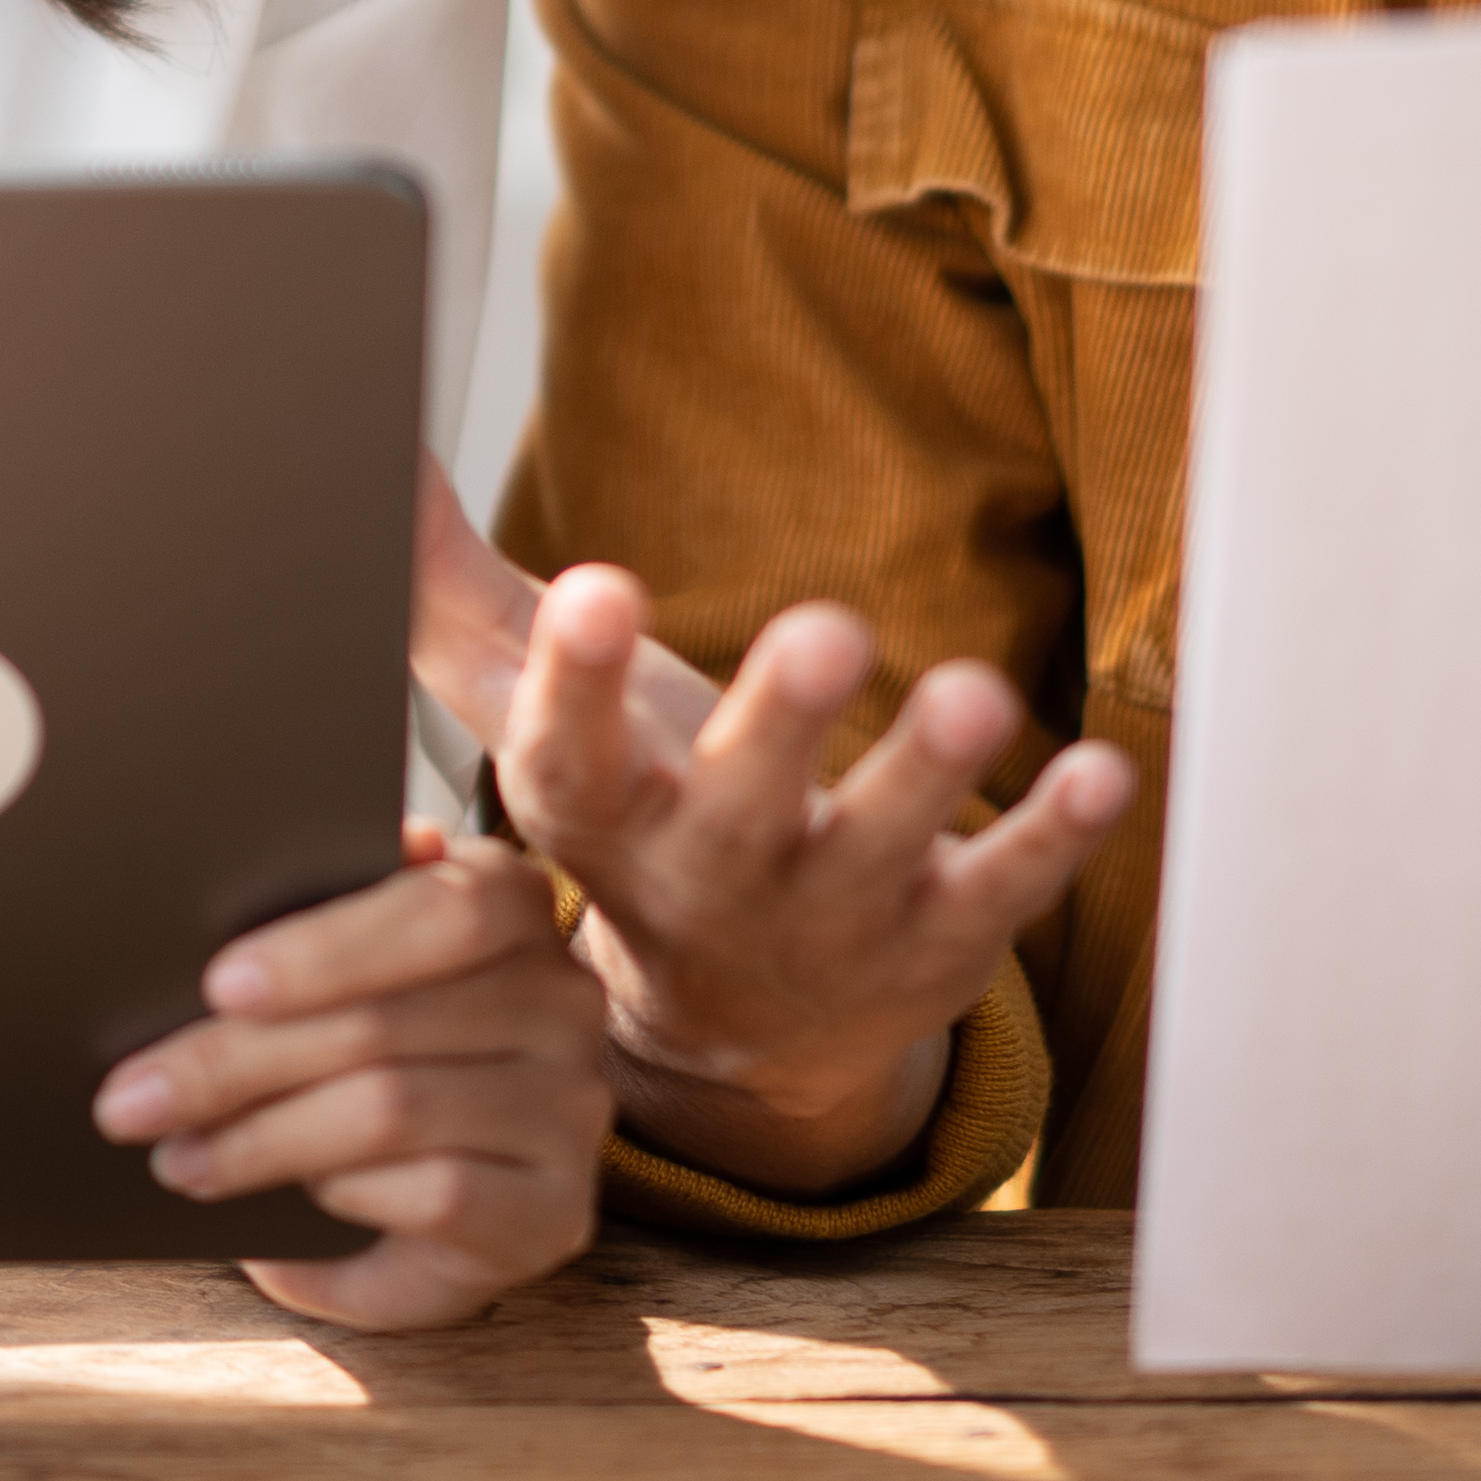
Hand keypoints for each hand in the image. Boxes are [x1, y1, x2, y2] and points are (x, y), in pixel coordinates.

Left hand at [88, 824, 612, 1329]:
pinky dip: (344, 1197)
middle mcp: (564, 1002)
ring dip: (263, 1141)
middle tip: (136, 1099)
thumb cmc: (378, 1050)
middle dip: (238, 1064)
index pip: (442, 909)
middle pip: (385, 1024)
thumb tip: (231, 901)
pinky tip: (289, 1206)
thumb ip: (320, 924)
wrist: (457, 1187)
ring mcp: (571, 1111)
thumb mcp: (351, 972)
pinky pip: (439, 1196)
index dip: (327, 948)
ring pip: (394, 1110)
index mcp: (515, 903)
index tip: (218, 986)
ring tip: (181, 1158)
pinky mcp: (556, 1213)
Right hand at [476, 558, 1133, 1197]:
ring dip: (928, 773)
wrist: (744, 1035)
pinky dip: (1052, 836)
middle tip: (825, 631)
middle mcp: (710, 880)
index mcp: (599, 822)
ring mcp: (832, 917)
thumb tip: (376, 445)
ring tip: (973, 693)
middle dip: (783, 723)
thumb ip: (454, 598)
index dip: (577, 683)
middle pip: (738, 808)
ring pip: (880, 848)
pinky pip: (1001, 890)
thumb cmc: (646, 829)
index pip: (566, 760)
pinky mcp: (941, 939)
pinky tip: (1103, 773)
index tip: (596, 591)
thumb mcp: (550, 734)